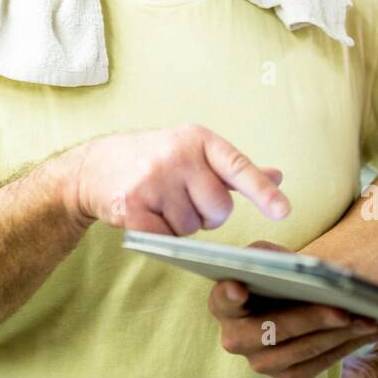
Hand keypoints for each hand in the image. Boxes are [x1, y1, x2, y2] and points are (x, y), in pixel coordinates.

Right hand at [63, 124, 289, 234]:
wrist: (94, 167)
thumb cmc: (152, 159)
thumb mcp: (193, 151)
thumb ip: (234, 169)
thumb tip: (278, 176)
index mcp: (196, 139)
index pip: (237, 167)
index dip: (262, 191)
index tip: (283, 211)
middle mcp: (176, 156)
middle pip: (218, 209)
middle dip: (207, 214)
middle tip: (184, 198)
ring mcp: (152, 180)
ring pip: (192, 228)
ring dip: (180, 225)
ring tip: (160, 203)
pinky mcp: (132, 206)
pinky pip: (167, 238)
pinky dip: (161, 234)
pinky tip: (147, 215)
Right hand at [209, 241, 377, 377]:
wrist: (291, 299)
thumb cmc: (278, 273)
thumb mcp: (270, 257)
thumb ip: (272, 255)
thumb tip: (299, 266)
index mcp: (224, 304)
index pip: (222, 298)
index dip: (230, 295)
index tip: (240, 286)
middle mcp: (235, 338)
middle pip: (270, 330)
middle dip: (309, 319)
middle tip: (342, 309)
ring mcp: (261, 361)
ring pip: (302, 351)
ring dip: (340, 335)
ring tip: (369, 319)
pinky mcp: (287, 375)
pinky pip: (320, 364)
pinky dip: (349, 346)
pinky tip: (373, 330)